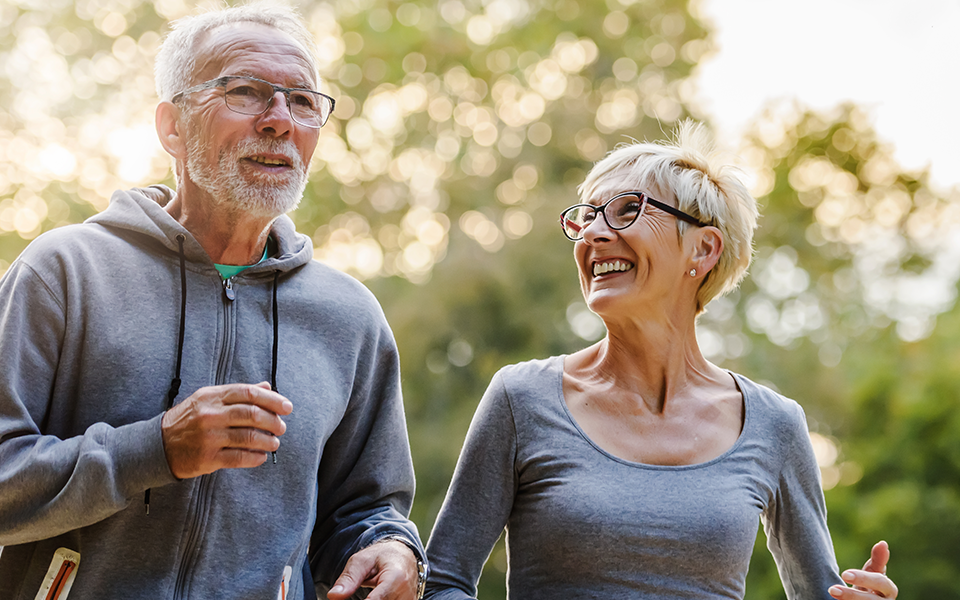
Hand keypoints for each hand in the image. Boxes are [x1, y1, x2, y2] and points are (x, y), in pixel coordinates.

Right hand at [161, 381, 291, 478]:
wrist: (157, 445)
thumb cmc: (188, 420)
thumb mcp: (208, 399)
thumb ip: (237, 394)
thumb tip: (266, 386)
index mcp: (212, 396)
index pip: (249, 393)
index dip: (272, 399)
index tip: (287, 407)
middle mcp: (210, 415)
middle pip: (252, 415)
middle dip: (273, 421)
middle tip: (282, 427)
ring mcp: (208, 437)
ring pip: (249, 437)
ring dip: (267, 441)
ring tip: (274, 443)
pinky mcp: (207, 458)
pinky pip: (239, 458)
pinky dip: (255, 458)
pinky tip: (261, 457)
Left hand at [327, 540, 418, 599]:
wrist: (404, 557)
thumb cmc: (382, 557)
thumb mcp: (362, 560)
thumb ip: (349, 578)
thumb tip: (333, 596)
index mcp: (396, 578)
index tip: (343, 599)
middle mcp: (406, 593)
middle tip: (349, 594)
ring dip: (370, 599)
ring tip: (366, 592)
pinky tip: (372, 596)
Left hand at [829, 541, 897, 598]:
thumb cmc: (867, 587)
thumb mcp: (871, 573)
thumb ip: (877, 560)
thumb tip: (883, 543)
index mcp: (889, 590)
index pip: (880, 582)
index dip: (863, 578)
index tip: (844, 574)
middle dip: (852, 595)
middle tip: (832, 589)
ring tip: (832, 594)